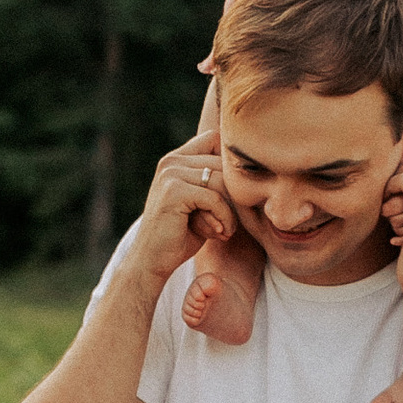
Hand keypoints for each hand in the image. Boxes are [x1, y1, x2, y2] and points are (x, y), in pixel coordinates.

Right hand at [135, 137, 234, 294]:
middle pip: (222, 162)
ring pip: (221, 180)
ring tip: (225, 229)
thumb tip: (250, 169)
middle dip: (233, 193)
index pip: (215, 140)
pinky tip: (220, 233)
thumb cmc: (181, 235)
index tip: (233, 197)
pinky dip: (224, 217)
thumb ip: (216, 184)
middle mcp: (171, 161)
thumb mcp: (201, 205)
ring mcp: (170, 174)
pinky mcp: (173, 191)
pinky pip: (214, 198)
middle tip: (231, 222)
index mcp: (176, 159)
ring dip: (230, 209)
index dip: (229, 166)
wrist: (151, 262)